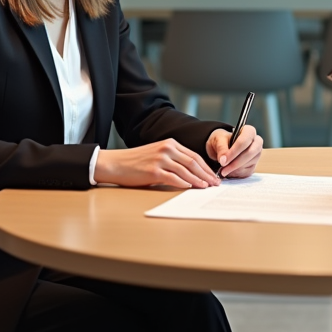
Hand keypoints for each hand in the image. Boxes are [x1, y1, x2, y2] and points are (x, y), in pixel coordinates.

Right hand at [94, 140, 220, 188]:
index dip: (206, 167)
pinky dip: (184, 183)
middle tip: (215, 183)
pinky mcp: (154, 171)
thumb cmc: (136, 162)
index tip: (213, 176)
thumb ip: (173, 160)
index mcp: (169, 144)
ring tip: (206, 187)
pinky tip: (190, 187)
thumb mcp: (157, 154)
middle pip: (193, 162)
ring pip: (186, 170)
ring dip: (198, 180)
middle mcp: (167, 149)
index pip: (194, 156)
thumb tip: (191, 174)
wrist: (115, 164)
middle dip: (206, 174)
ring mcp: (160, 159)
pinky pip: (173, 178)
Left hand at [206, 125, 263, 177]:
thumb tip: (223, 160)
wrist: (222, 149)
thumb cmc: (222, 141)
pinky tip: (229, 170)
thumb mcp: (218, 140)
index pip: (245, 141)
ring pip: (248, 164)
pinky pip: (247, 172)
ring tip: (223, 169)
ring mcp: (256, 155)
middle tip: (222, 169)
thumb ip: (221, 148)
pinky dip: (236, 173)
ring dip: (234, 169)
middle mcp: (256, 143)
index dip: (234, 152)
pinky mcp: (253, 166)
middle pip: (250, 153)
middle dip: (235, 163)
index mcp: (249, 132)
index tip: (223, 161)